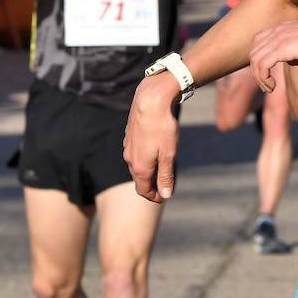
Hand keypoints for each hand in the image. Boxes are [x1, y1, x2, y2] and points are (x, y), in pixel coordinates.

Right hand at [123, 71, 182, 201]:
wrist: (151, 100)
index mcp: (139, 167)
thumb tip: (165, 195)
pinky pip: (136, 153)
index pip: (143, 190)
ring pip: (136, 166)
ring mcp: (128, 147)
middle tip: (164, 187)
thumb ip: (166, 176)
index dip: (154, 197)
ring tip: (162, 170)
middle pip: (139, 179)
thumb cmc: (162, 127)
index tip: (164, 197)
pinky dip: (145, 159)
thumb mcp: (169, 155)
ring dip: (148, 172)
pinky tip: (155, 152)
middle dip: (151, 186)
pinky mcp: (129, 136)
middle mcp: (130, 159)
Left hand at [250, 19, 297, 93]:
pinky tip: (274, 87)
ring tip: (270, 89)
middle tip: (267, 86)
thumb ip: (296, 47)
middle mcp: (278, 30)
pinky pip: (262, 65)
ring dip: (259, 78)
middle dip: (256, 71)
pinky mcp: (283, 48)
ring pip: (255, 60)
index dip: (259, 59)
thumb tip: (291, 57)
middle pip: (253, 51)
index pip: (258, 41)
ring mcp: (279, 38)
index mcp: (283, 27)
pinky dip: (264, 78)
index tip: (268, 74)